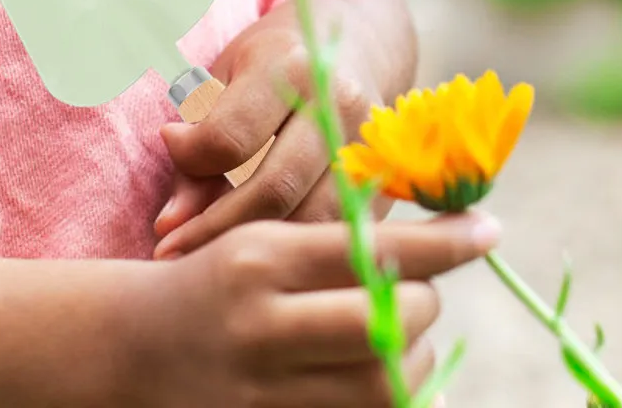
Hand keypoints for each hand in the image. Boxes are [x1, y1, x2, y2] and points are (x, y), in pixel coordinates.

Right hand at [135, 213, 495, 407]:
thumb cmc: (212, 279)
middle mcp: (263, 324)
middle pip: (385, 321)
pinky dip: (386, 400)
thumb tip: (426, 234)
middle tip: (423, 294)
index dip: (442, 243)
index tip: (490, 230)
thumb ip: (332, 237)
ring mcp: (264, 389)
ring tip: (403, 339)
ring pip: (381, 383)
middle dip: (424, 306)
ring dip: (412, 360)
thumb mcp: (260, 238)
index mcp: (262, 258)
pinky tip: (384, 375)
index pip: (372, 246)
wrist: (131, 348)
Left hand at [154, 0, 390, 258]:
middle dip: (215, 230)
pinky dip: (294, 251)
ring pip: (310, 224)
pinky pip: (335, 235)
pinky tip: (261, 255)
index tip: (170, 166)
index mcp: (291, 66)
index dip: (189, 163)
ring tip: (211, 260)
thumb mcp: (226, 80)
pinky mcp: (386, 184)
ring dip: (258, 251)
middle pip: (274, 190)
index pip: (230, 137)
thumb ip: (197, 152)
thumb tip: (170, 226)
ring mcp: (369, 148)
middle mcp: (338, 104)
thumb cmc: (275, 61)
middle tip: (171, 251)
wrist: (359, 42)